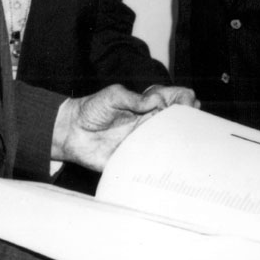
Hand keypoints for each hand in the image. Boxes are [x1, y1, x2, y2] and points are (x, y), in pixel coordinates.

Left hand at [52, 83, 196, 171]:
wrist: (71, 132)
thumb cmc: (92, 109)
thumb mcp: (113, 96)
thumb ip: (134, 99)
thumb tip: (157, 101)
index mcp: (147, 106)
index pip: (175, 99)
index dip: (186, 99)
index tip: (188, 102)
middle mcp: (149, 124)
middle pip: (178, 122)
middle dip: (189, 120)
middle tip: (187, 121)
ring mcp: (143, 142)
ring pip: (170, 144)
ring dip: (178, 142)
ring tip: (180, 139)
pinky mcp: (134, 159)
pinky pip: (152, 163)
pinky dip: (162, 162)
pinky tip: (167, 159)